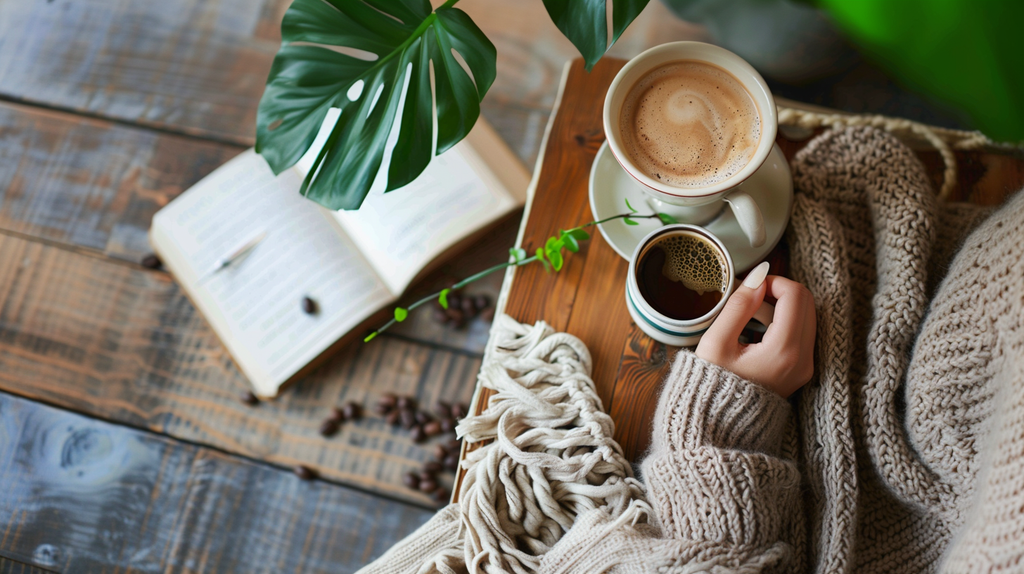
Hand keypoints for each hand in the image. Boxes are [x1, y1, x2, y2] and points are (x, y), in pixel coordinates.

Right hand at [696, 266, 815, 397]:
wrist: (721, 425)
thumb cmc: (712, 386)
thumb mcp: (717, 343)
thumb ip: (738, 307)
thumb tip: (757, 277)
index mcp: (784, 351)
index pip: (795, 296)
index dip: (773, 281)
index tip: (751, 285)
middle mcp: (803, 359)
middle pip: (807, 303)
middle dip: (781, 291)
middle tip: (752, 295)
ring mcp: (805, 366)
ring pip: (808, 316)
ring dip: (783, 306)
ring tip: (752, 315)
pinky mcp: (802, 369)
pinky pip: (803, 332)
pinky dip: (786, 321)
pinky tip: (760, 329)